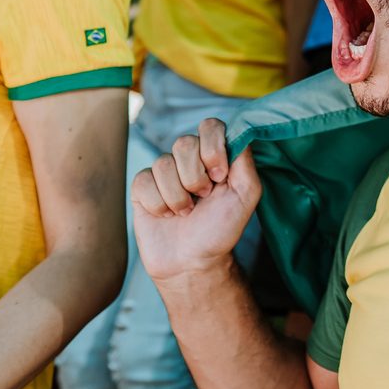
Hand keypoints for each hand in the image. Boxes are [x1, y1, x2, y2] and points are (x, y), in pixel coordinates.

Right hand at [131, 118, 261, 284]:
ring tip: (186, 212)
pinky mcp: (143, 187)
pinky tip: (166, 215)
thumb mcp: (245, 195)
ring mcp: (164, 172)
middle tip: (203, 198)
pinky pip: (144, 181)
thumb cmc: (221, 229)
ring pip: (163, 164)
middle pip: (184, 143)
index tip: (220, 176)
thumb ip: (245, 161)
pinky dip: (159, 204)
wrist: (192, 262)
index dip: (213, 148)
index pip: (210, 126)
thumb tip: (237, 132)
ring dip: (178, 196)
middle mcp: (189, 159)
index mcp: (214, 155)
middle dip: (195, 177)